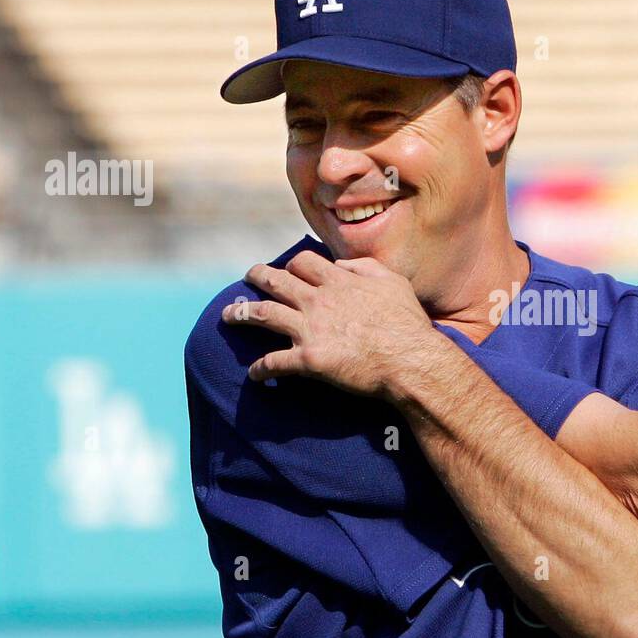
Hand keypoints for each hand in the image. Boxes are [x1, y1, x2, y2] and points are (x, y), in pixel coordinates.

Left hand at [222, 251, 439, 398]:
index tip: (291, 270)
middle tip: (248, 276)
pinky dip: (260, 368)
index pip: (303, 263)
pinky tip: (253, 374)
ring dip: (240, 313)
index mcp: (338, 282)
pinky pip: (274, 362)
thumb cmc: (406, 323)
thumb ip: (366, 267)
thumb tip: (343, 265)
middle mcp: (317, 301)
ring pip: (263, 315)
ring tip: (228, 314)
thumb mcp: (393, 282)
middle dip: (257, 276)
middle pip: (275, 282)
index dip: (294, 265)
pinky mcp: (308, 360)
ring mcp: (310, 330)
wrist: (409, 360)